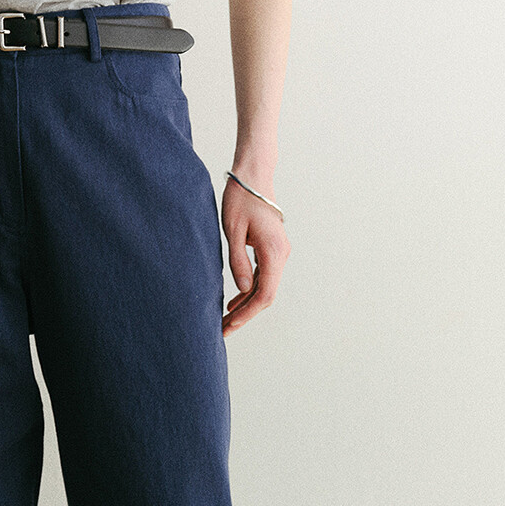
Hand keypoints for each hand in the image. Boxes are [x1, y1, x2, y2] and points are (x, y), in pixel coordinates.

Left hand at [221, 173, 289, 335]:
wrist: (253, 175)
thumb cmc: (240, 199)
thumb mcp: (233, 231)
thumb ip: (238, 262)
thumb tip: (243, 291)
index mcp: (273, 251)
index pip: (264, 294)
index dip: (247, 314)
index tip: (230, 325)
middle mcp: (281, 254)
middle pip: (266, 296)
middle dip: (245, 315)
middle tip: (223, 329)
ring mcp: (279, 252)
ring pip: (266, 288)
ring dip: (247, 305)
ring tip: (225, 319)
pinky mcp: (272, 249)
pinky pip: (264, 277)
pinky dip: (250, 291)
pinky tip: (234, 301)